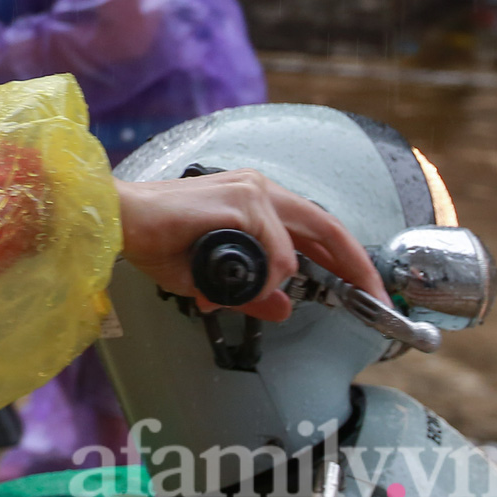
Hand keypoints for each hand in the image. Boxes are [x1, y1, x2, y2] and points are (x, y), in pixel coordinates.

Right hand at [116, 170, 389, 321]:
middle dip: (358, 267)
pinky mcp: (242, 204)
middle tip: (377, 298)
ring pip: (295, 251)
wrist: (118, 221)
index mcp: (253, 197)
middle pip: (329, 228)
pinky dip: (259, 279)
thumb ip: (252, 291)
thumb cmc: (154, 241)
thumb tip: (284, 308)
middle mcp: (259, 188)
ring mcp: (252, 192)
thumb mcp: (213, 276)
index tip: (364, 290)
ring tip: (239, 292)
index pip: (315, 228)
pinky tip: (229, 281)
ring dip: (274, 282)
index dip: (345, 260)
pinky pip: (274, 257)